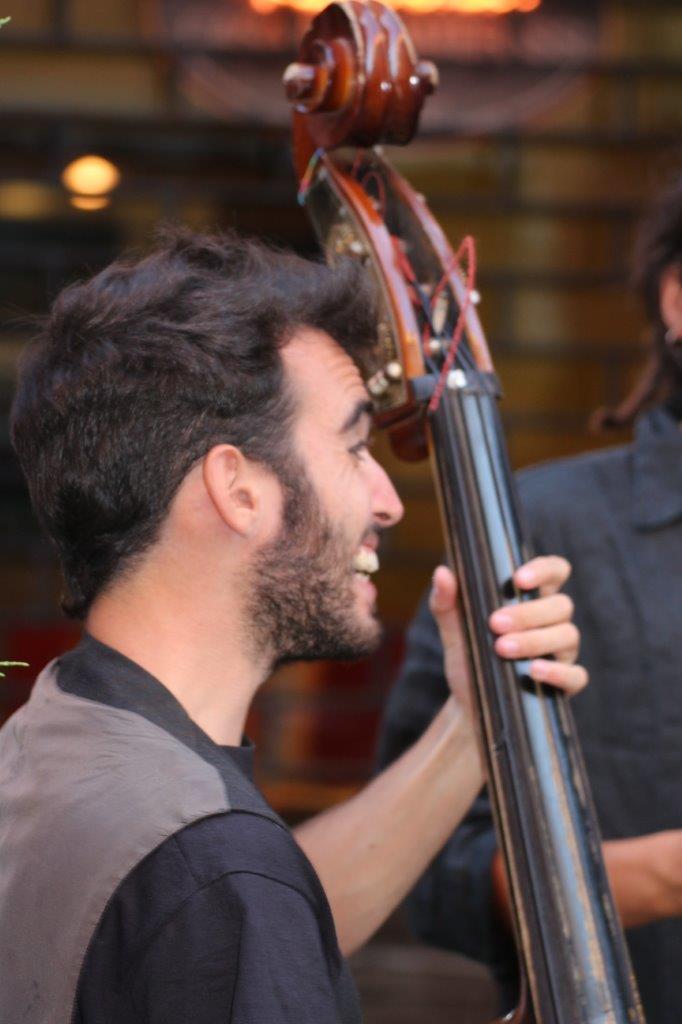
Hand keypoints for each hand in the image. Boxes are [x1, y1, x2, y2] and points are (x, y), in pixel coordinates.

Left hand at [429, 556, 587, 712]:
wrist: (469, 703)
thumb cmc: (468, 657)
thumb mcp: (453, 630)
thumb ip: (446, 601)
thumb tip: (442, 573)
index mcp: (532, 599)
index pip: (554, 571)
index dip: (544, 570)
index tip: (518, 579)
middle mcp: (553, 623)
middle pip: (560, 605)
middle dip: (528, 613)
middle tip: (495, 623)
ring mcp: (562, 653)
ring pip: (567, 636)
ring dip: (535, 640)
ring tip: (502, 648)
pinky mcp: (565, 684)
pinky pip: (576, 675)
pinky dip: (558, 672)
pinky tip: (533, 671)